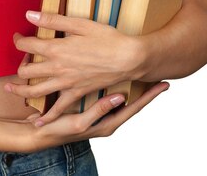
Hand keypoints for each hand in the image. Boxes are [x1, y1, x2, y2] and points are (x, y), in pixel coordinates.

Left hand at [4, 10, 145, 123]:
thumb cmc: (106, 38)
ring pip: (35, 91)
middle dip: (18, 65)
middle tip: (20, 60)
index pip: (27, 46)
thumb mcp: (79, 23)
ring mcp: (66, 84)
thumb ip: (52, 20)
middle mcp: (57, 68)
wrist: (128, 59)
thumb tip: (29, 14)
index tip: (18, 37)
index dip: (18, 41)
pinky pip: (58, 109)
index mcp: (56, 49)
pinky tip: (38, 122)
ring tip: (10, 89)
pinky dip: (47, 117)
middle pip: (26, 71)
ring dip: (20, 91)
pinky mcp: (77, 94)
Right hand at [26, 81, 169, 150]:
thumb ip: (100, 110)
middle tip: (158, 74)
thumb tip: (120, 97)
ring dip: (133, 86)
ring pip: (122, 97)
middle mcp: (108, 118)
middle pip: (133, 101)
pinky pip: (109, 95)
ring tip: (144, 73)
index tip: (164, 85)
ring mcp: (101, 113)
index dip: (150, 95)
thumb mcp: (80, 122)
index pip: (135, 107)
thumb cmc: (61, 130)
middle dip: (145, 89)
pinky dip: (117, 86)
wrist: (41, 133)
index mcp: (108, 123)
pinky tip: (118, 77)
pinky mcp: (92, 107)